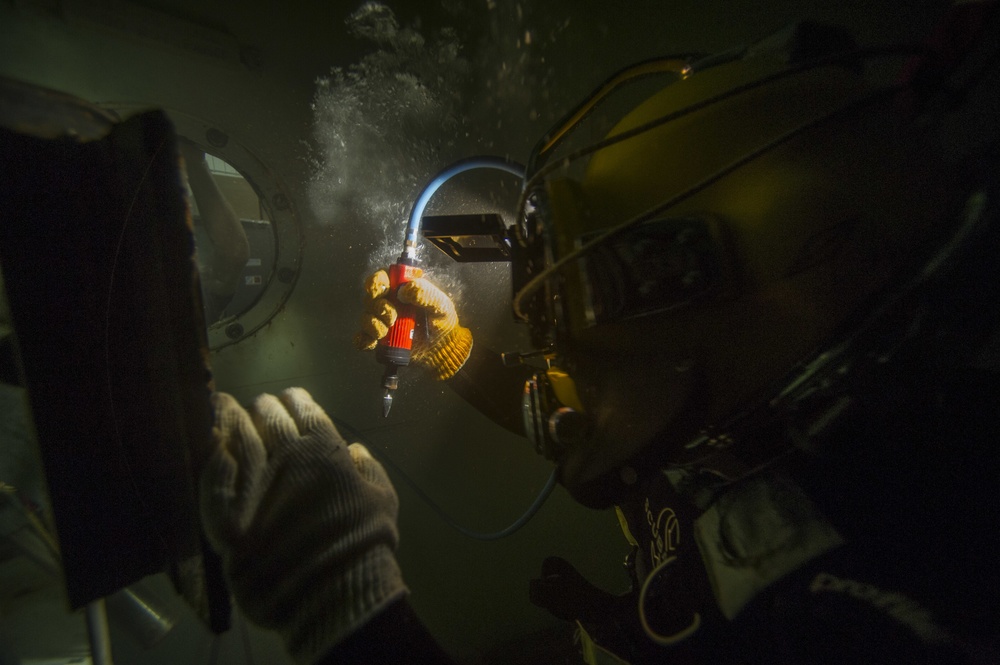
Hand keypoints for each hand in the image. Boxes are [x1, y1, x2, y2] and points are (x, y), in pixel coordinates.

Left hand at [199, 388, 405, 663]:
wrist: (332, 588)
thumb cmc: (364, 542)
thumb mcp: (382, 498)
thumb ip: (368, 469)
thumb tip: (353, 450)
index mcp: (325, 450)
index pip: (306, 410)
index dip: (297, 400)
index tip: (291, 398)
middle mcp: (287, 456)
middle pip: (269, 416)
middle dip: (265, 408)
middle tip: (260, 408)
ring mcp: (254, 481)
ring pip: (237, 434)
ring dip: (230, 416)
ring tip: (223, 405)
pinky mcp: (228, 511)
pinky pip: (214, 474)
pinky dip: (212, 455)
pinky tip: (210, 442)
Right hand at [354, 269, 472, 379]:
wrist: (442, 349)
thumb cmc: (443, 322)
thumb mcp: (441, 305)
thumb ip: (426, 293)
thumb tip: (404, 290)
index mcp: (402, 289)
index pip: (382, 278)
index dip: (377, 281)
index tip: (380, 290)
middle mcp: (389, 303)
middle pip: (370, 298)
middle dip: (378, 306)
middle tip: (392, 317)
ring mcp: (383, 322)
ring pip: (366, 317)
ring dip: (373, 324)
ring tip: (387, 332)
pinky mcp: (379, 340)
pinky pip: (362, 338)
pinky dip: (363, 340)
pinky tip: (373, 343)